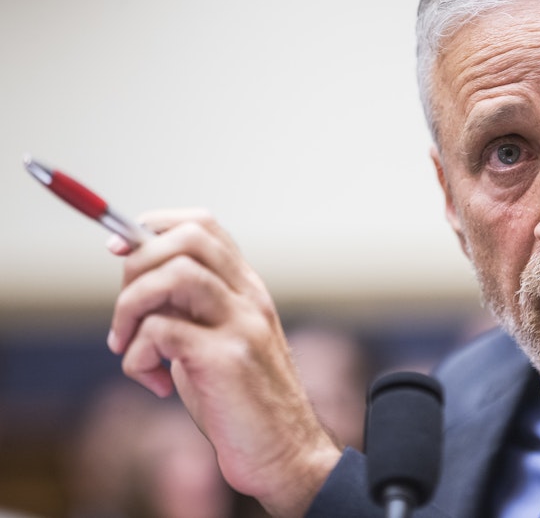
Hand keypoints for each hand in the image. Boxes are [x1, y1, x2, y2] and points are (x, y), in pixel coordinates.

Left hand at [107, 209, 340, 516]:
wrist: (284, 451)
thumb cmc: (240, 400)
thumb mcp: (215, 341)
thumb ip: (186, 309)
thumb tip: (134, 281)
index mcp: (246, 287)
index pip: (202, 224)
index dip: (152, 227)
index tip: (119, 252)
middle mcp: (248, 296)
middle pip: (185, 239)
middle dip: (135, 267)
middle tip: (126, 315)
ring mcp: (242, 324)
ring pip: (172, 275)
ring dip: (129, 307)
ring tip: (126, 345)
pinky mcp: (227, 359)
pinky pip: (160, 332)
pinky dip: (136, 357)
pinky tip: (152, 383)